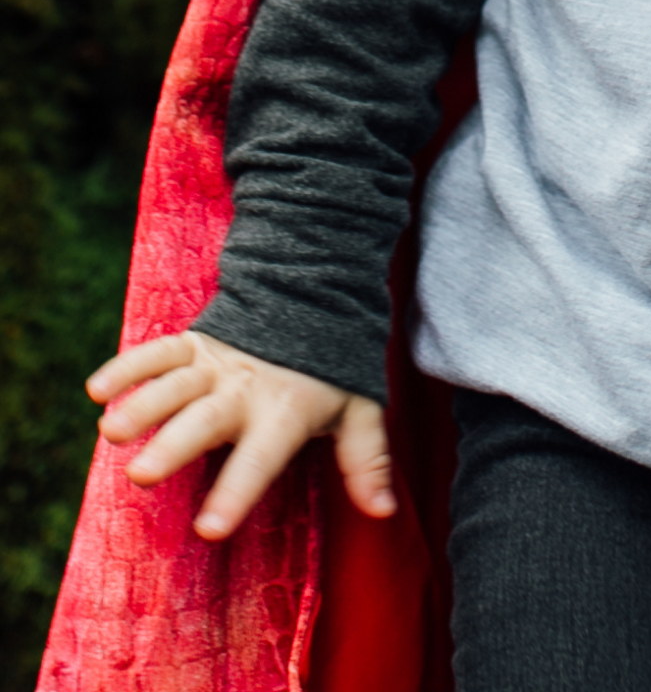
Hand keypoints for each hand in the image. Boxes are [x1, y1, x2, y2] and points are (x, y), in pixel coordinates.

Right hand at [88, 329, 394, 539]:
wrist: (315, 291)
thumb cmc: (331, 366)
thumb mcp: (360, 407)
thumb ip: (368, 459)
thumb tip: (384, 512)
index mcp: (285, 410)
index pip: (261, 458)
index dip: (236, 492)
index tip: (208, 529)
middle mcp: (246, 388)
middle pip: (206, 419)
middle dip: (174, 445)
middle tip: (141, 473)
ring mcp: (217, 362)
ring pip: (175, 384)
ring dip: (142, 404)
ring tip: (110, 431)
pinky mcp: (195, 343)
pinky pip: (159, 351)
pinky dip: (128, 366)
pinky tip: (97, 389)